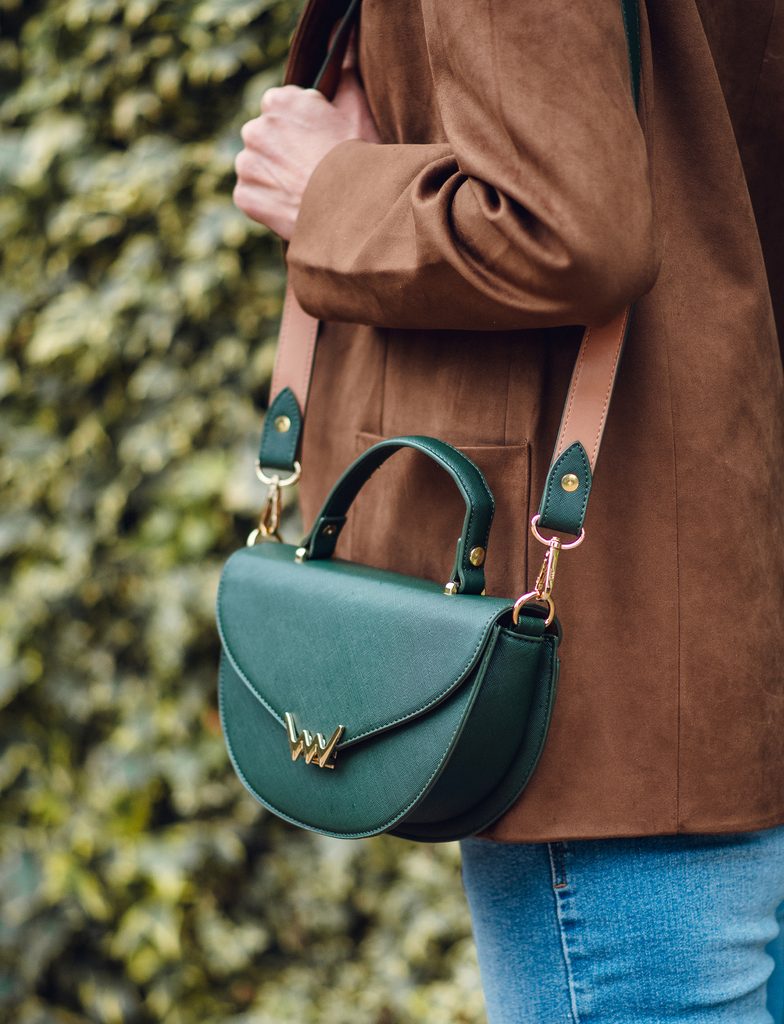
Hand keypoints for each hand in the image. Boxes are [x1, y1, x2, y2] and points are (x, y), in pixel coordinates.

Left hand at [233, 32, 380, 239]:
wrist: (351, 210)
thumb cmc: (358, 158)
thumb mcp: (356, 107)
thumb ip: (343, 69)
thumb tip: (337, 36)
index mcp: (278, 102)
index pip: (281, 112)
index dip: (302, 132)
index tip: (319, 146)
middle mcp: (255, 128)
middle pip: (266, 139)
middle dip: (283, 152)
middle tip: (313, 171)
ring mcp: (247, 163)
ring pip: (256, 167)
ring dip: (273, 177)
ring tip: (304, 190)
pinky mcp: (244, 195)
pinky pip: (250, 196)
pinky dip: (266, 203)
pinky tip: (291, 205)